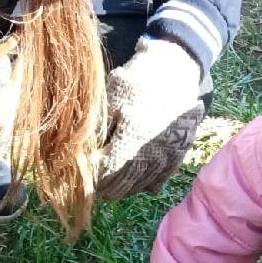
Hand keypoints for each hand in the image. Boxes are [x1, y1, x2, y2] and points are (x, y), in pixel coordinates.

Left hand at [96, 39, 205, 200]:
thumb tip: (83, 154)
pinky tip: (136, 183)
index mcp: (132, 134)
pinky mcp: (179, 153)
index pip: (109, 171)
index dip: (95, 180)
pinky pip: (161, 179)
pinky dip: (147, 185)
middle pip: (126, 182)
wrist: (175, 70)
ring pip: (143, 184)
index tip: (85, 180)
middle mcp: (152, 150)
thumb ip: (98, 127)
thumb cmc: (136, 80)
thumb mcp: (110, 96)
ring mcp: (168, 154)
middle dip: (109, 189)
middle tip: (97, 192)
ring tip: (114, 189)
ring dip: (126, 189)